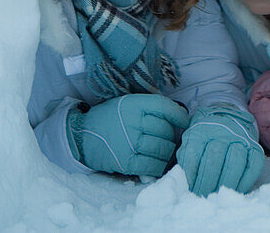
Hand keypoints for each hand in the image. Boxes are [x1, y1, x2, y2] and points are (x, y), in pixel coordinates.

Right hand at [65, 94, 188, 176]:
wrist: (84, 137)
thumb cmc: (110, 118)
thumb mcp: (127, 104)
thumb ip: (149, 107)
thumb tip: (179, 114)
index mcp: (133, 104)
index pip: (164, 107)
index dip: (179, 115)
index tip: (186, 121)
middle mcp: (133, 122)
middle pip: (166, 130)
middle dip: (171, 136)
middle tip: (167, 138)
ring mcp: (130, 143)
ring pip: (163, 149)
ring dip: (167, 152)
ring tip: (162, 150)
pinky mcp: (127, 162)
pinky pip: (154, 166)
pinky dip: (159, 166)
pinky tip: (156, 162)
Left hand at [177, 106, 264, 196]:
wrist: (227, 119)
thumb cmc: (205, 138)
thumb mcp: (191, 142)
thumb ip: (186, 160)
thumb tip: (183, 182)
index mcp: (201, 130)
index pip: (194, 153)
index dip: (191, 175)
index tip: (190, 190)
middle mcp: (222, 131)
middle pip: (214, 157)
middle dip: (207, 182)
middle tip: (203, 196)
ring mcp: (241, 138)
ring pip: (235, 161)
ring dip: (225, 183)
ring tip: (217, 195)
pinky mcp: (255, 148)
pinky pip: (253, 166)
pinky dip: (245, 182)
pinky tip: (235, 190)